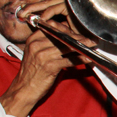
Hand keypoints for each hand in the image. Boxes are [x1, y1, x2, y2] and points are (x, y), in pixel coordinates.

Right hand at [0, 0, 96, 116]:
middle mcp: (36, 45)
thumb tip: (65, 38)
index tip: (77, 32)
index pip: (52, 26)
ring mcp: (42, 55)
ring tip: (92, 46)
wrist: (24, 89)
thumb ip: (46, 44)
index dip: (67, 28)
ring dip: (81, 46)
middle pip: (61, 35)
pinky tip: (88, 58)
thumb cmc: (32, 72)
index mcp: (33, 39)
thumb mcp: (35, 54)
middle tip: (89, 39)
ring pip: (66, 46)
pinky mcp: (49, 66)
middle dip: (77, 36)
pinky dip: (80, 59)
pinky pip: (69, 60)